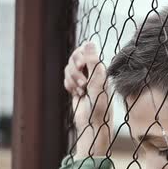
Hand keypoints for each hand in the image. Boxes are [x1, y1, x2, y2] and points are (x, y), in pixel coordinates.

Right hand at [64, 42, 113, 156]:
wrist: (92, 125)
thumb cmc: (99, 107)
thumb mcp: (97, 83)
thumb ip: (93, 63)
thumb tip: (90, 42)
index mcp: (101, 68)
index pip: (86, 49)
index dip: (80, 56)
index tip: (83, 66)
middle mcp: (93, 71)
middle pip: (75, 57)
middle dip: (75, 70)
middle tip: (83, 84)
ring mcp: (84, 79)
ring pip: (69, 68)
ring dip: (72, 79)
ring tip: (81, 92)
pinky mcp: (76, 86)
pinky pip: (66, 78)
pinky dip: (69, 85)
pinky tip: (76, 95)